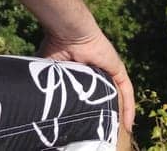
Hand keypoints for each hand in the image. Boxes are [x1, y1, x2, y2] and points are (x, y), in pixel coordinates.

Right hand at [38, 27, 135, 142]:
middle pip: (104, 96)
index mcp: (81, 71)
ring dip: (119, 113)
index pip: (89, 93)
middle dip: (105, 113)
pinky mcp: (118, 70)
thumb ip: (48, 84)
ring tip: (116, 132)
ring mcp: (109, 70)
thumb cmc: (54, 47)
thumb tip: (37, 102)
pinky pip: (127, 91)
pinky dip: (129, 108)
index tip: (87, 124)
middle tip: (103, 131)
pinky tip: (129, 124)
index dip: (89, 107)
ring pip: (117, 96)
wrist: (67, 33)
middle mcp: (97, 71)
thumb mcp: (49, 71)